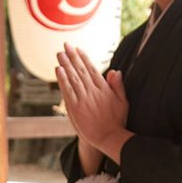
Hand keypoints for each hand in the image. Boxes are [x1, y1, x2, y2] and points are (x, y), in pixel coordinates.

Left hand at [56, 43, 131, 162]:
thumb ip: (118, 86)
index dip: (84, 58)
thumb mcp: (123, 102)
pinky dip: (62, 79)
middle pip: (81, 70)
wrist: (109, 137)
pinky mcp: (75, 107)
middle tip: (65, 45)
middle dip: (72, 56)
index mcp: (105, 89)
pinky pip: (67, 90)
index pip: (93, 70)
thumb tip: (115, 71)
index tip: (78, 49)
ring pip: (73, 78)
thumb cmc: (117, 121)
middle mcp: (93, 91)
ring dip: (66, 64)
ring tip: (60, 53)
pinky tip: (58, 69)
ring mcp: (83, 99)